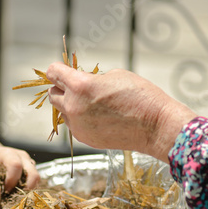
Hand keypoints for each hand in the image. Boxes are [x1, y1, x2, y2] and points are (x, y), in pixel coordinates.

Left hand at [0, 142, 39, 192]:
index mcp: (8, 153)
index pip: (16, 165)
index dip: (12, 181)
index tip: (5, 190)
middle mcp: (21, 156)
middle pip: (32, 173)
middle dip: (25, 188)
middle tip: (14, 196)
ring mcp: (28, 161)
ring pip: (35, 177)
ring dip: (27, 188)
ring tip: (15, 194)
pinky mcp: (30, 167)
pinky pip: (34, 179)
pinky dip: (28, 187)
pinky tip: (17, 191)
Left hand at [46, 62, 196, 161]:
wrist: (155, 127)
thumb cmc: (140, 96)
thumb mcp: (114, 75)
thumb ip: (90, 78)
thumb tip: (80, 83)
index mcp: (80, 86)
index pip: (53, 73)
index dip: (56, 70)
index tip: (60, 70)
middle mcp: (73, 106)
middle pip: (52, 95)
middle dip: (61, 88)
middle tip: (74, 86)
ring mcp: (77, 125)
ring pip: (62, 112)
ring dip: (71, 105)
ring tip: (92, 103)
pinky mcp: (84, 138)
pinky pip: (74, 125)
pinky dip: (80, 119)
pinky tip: (98, 117)